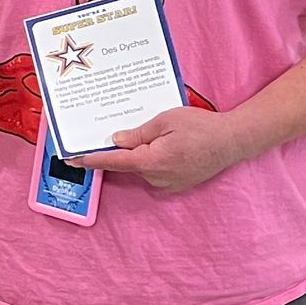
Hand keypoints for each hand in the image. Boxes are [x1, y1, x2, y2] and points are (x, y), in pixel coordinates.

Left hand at [83, 107, 249, 194]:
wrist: (233, 141)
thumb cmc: (202, 127)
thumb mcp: (166, 120)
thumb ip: (138, 133)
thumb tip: (116, 140)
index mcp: (152, 160)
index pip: (114, 161)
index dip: (91, 159)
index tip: (72, 159)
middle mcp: (157, 177)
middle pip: (127, 164)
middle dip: (119, 150)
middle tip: (114, 133)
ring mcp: (167, 183)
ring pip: (142, 167)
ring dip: (140, 153)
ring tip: (156, 134)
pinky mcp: (176, 184)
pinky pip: (155, 171)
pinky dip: (152, 159)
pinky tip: (164, 145)